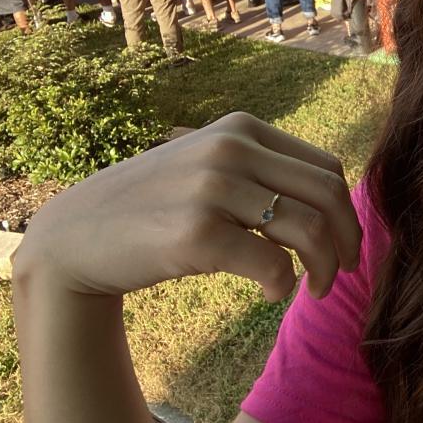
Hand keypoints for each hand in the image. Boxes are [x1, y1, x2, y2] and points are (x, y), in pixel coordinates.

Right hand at [12, 113, 360, 300]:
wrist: (75, 236)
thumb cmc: (154, 207)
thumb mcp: (208, 166)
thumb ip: (261, 169)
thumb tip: (336, 202)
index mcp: (241, 129)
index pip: (326, 167)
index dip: (346, 210)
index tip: (343, 242)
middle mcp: (230, 150)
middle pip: (328, 196)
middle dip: (347, 240)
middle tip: (343, 271)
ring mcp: (212, 189)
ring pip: (309, 230)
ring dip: (323, 268)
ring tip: (314, 288)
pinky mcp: (196, 235)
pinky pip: (273, 265)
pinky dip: (283, 286)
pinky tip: (272, 294)